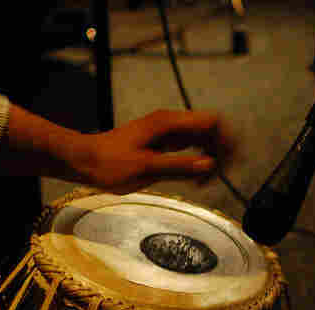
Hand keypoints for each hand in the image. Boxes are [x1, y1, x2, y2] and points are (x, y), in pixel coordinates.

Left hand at [72, 110, 236, 193]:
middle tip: (223, 175)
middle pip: (211, 130)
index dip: (227, 140)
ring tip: (208, 181)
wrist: (83, 161)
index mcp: (168, 123)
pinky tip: (196, 179)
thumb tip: (209, 165)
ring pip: (202, 140)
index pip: (211, 123)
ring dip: (211, 158)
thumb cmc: (108, 164)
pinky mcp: (161, 145)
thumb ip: (179, 166)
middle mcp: (170, 125)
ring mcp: (166, 134)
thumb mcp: (145, 168)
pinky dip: (197, 162)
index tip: (232, 162)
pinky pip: (188, 149)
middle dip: (222, 151)